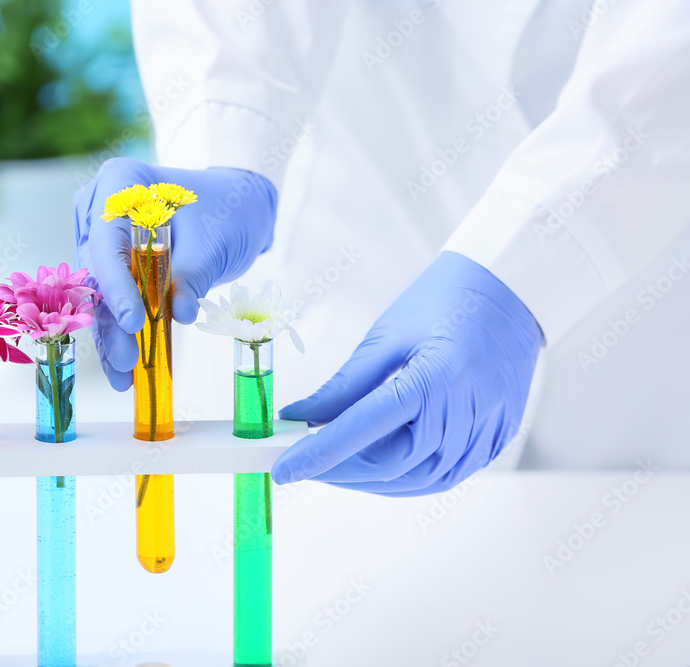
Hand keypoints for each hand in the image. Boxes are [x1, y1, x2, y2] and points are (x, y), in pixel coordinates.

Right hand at [73, 157, 277, 389]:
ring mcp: (102, 237)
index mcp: (121, 183)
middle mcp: (100, 208)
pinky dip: (121, 333)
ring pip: (100, 294)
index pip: (107, 240)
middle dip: (111, 321)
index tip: (133, 321)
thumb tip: (180, 313)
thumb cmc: (227, 209)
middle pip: (98, 272)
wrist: (237, 205)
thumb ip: (193, 275)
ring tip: (124, 376)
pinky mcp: (113, 265)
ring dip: (112, 336)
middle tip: (127, 361)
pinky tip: (125, 369)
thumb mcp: (215, 241)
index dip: (116, 285)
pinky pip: (113, 301)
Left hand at [271, 251, 543, 495]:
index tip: (284, 469)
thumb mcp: (386, 336)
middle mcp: (465, 410)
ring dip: (372, 481)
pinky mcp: (497, 437)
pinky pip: (447, 475)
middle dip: (341, 471)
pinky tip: (381, 466)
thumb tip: (300, 418)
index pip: (363, 430)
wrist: (510, 288)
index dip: (319, 456)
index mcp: (434, 377)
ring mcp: (487, 428)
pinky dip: (408, 477)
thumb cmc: (445, 300)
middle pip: (391, 465)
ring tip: (338, 466)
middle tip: (304, 464)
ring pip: (419, 479)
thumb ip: (343, 386)